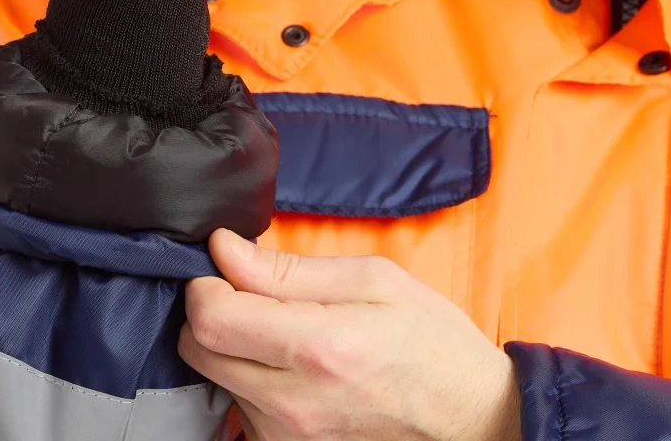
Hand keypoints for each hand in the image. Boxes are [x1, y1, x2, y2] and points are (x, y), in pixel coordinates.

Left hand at [179, 229, 521, 440]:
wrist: (471, 418)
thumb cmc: (430, 342)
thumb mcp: (372, 280)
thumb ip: (289, 269)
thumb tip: (226, 249)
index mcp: (318, 347)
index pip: (211, 318)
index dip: (205, 284)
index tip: (224, 267)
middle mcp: (293, 402)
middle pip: (199, 350)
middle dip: (211, 311)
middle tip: (250, 293)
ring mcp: (288, 438)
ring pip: (217, 377)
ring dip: (234, 346)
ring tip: (286, 331)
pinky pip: (241, 406)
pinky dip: (251, 378)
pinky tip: (292, 366)